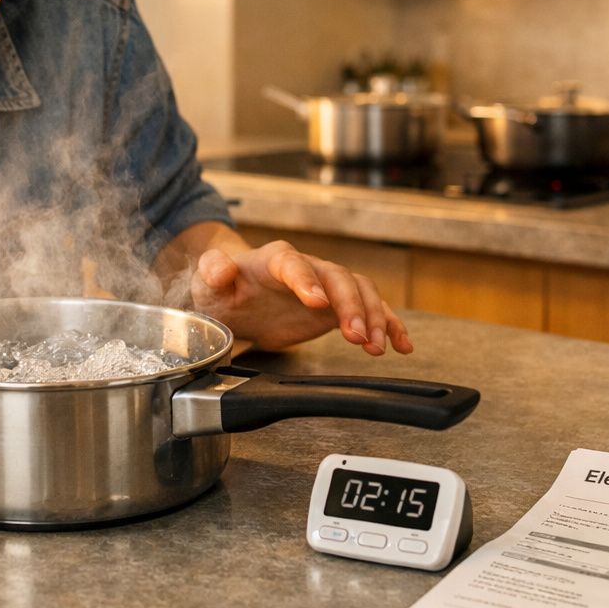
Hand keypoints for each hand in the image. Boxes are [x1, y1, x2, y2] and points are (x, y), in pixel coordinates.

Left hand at [188, 240, 412, 355]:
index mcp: (274, 259)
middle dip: (350, 306)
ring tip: (375, 348)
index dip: (306, 281)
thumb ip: (213, 271)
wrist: (235, 298)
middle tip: (356, 337)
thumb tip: (223, 270)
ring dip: (372, 318)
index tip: (317, 303)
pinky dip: (388, 325)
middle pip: (337, 278)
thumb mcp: (206, 280)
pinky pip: (370, 311)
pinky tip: (402, 345)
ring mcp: (326, 287)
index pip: (293, 263)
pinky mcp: (337, 308)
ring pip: (360, 292)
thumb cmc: (223, 287)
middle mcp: (307, 268)